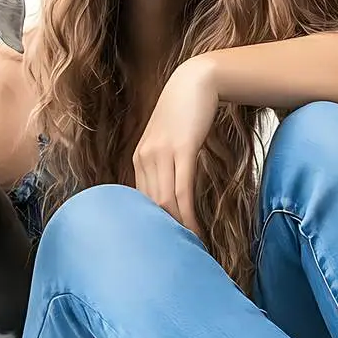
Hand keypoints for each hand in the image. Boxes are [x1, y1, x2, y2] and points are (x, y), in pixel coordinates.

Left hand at [133, 58, 217, 237]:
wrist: (198, 80)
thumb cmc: (187, 113)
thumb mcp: (171, 140)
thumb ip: (168, 164)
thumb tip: (172, 195)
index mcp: (140, 159)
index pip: (141, 203)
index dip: (153, 227)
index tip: (165, 246)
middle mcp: (144, 158)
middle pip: (150, 207)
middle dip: (163, 233)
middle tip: (177, 258)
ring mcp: (160, 154)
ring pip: (165, 203)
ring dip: (178, 230)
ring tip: (190, 251)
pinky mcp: (181, 150)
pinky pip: (182, 191)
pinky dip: (188, 215)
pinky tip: (196, 232)